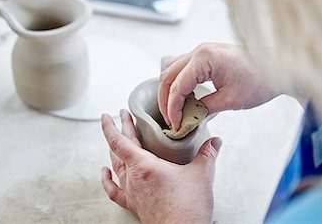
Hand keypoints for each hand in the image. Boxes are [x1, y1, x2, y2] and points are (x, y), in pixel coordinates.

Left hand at [101, 110, 222, 223]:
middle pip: (119, 149)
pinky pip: (114, 191)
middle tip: (121, 116)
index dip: (111, 126)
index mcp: (145, 166)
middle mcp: (134, 178)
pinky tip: (106, 173)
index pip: (120, 141)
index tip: (107, 115)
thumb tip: (215, 142)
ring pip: (116, 166)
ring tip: (117, 139)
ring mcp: (132, 192)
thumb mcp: (201, 174)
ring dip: (115, 150)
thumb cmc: (188, 207)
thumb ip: (207, 154)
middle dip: (119, 130)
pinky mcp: (134, 205)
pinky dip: (107, 180)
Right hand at [158, 43, 277, 130]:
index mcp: (204, 58)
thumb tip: (188, 118)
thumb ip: (204, 108)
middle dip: (166, 100)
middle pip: (168, 75)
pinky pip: (184, 67)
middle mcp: (199, 50)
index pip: (177, 87)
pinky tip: (185, 98)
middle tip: (171, 120)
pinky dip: (180, 82)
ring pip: (173, 70)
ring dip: (170, 90)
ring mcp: (203, 50)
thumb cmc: (260, 80)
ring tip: (175, 110)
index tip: (176, 125)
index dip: (173, 109)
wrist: (280, 68)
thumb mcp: (230, 100)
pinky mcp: (208, 55)